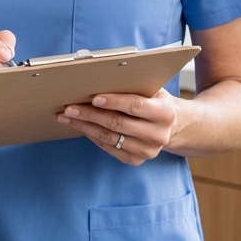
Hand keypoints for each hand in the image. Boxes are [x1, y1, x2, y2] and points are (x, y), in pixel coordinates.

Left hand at [56, 89, 180, 165]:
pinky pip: (109, 148)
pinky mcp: (137, 160)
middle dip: (90, 115)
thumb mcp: (151, 90)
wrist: (172, 126)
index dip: (113, 102)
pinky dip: (92, 137)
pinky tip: (81, 127)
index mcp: (165, 112)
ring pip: (110, 138)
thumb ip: (132, 86)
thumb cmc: (154, 101)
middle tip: (69, 107)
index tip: (93, 98)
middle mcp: (158, 134)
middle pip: (118, 124)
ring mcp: (148, 150)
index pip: (135, 106)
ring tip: (67, 117)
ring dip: (85, 127)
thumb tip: (98, 80)